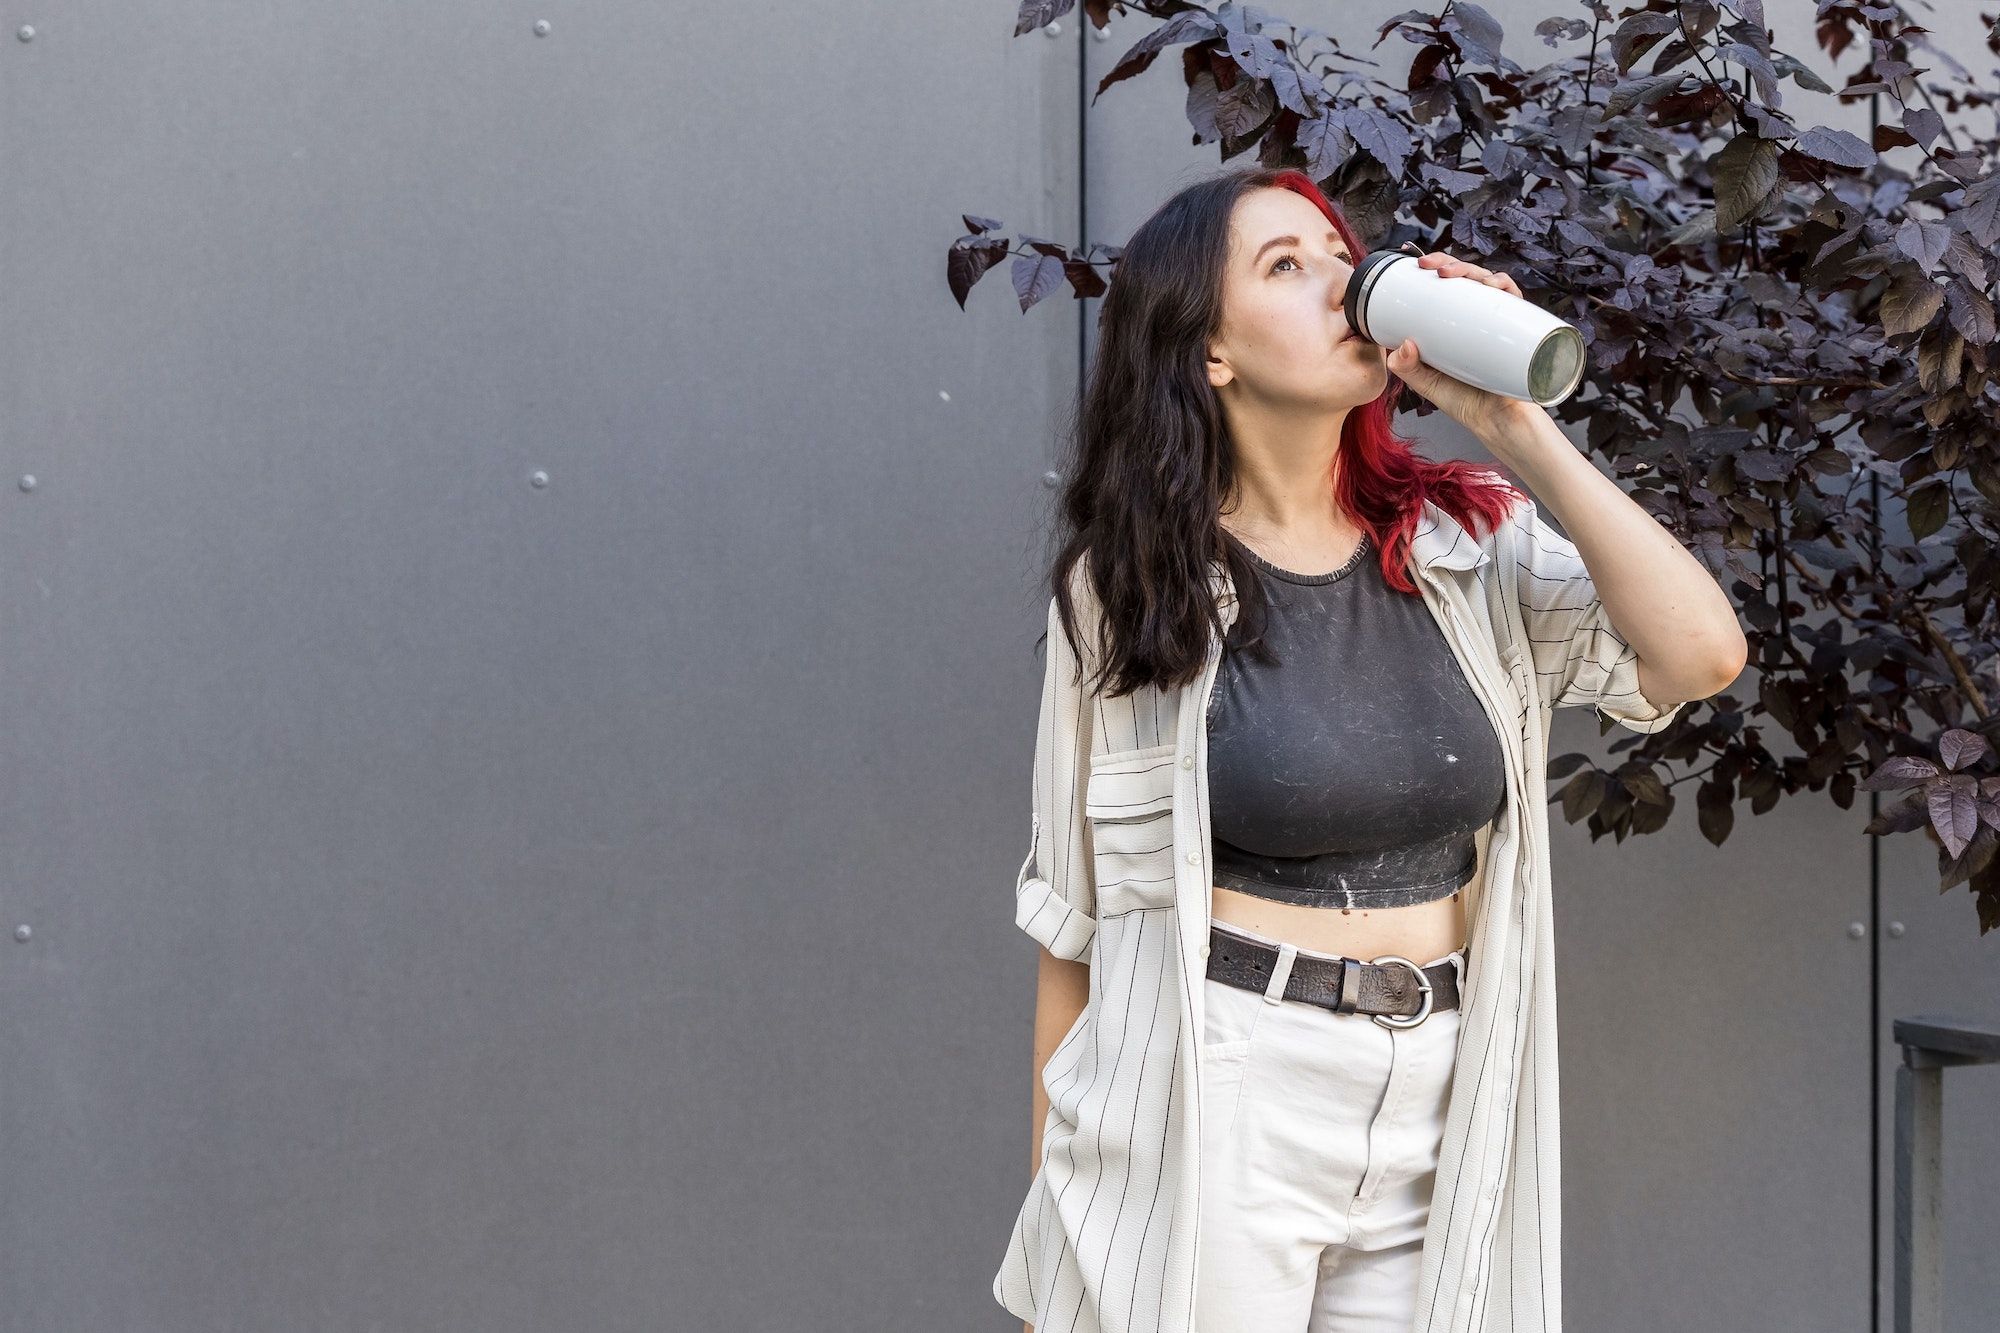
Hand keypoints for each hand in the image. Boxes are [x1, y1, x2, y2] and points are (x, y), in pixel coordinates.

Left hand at [1383, 251, 1529, 440]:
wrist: (1496, 422)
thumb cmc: (1464, 402)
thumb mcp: (1427, 384)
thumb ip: (1408, 368)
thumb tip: (1401, 345)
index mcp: (1455, 324)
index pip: (1446, 286)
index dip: (1434, 268)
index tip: (1417, 265)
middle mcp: (1477, 317)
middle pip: (1466, 279)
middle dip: (1448, 263)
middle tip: (1428, 265)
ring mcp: (1498, 322)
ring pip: (1488, 282)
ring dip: (1471, 270)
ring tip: (1451, 275)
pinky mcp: (1518, 329)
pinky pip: (1515, 300)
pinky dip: (1505, 286)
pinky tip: (1492, 285)